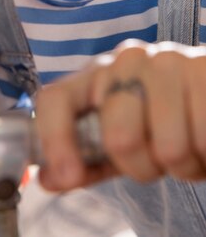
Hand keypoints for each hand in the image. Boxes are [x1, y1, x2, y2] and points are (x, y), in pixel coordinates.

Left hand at [36, 39, 205, 190]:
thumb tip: (49, 178)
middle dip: (142, 167)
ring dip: (180, 164)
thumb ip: (87, 156)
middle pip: (119, 137)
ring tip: (186, 143)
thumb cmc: (163, 114)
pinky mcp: (203, 72)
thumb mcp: (123, 134)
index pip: (57, 98)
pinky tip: (202, 136)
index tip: (66, 175)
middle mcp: (128, 60)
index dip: (55, 139)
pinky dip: (203, 155)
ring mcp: (167, 62)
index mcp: (98, 73)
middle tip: (157, 157)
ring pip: (167, 148)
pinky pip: (200, 142)